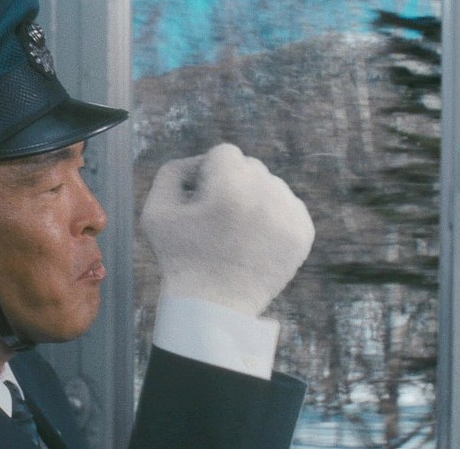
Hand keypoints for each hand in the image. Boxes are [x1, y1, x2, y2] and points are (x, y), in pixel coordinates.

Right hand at [140, 143, 314, 315]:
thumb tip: (200, 162)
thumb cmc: (179, 257)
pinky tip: (252, 239)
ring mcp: (289, 215)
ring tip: (234, 232)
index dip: (205, 174)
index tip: (199, 202)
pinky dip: (270, 217)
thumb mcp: (156, 210)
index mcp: (230, 187)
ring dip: (252, 200)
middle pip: (250, 167)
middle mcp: (266, 196)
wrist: (213, 308)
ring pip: (270, 186)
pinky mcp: (303, 234)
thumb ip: (173, 172)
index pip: (223, 153)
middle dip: (230, 185)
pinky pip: (287, 206)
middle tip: (215, 220)